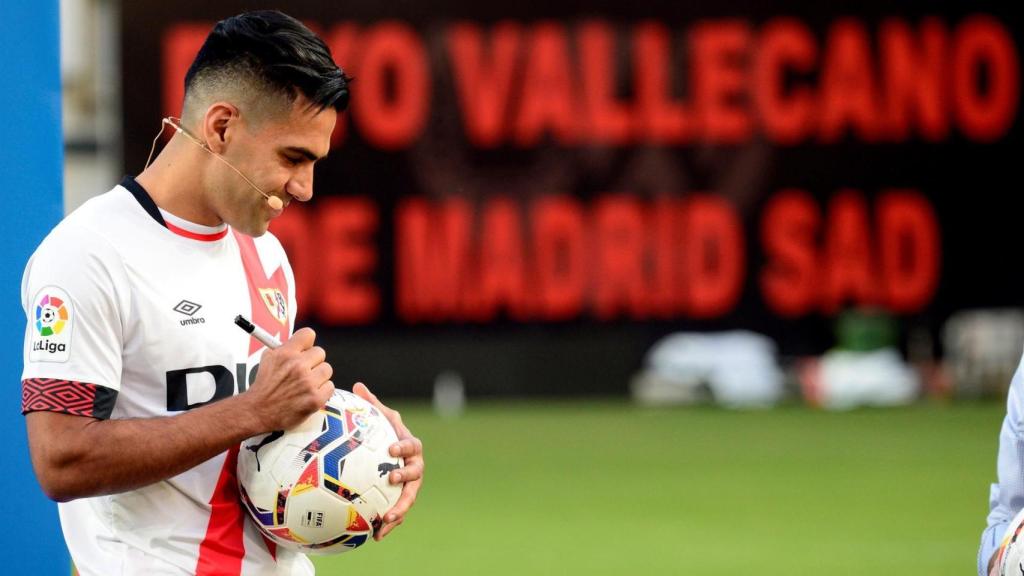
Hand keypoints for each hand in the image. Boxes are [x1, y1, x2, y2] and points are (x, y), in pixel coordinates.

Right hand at [247, 328, 334, 430]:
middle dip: (313, 361)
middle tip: (305, 371)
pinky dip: (322, 391)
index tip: (305, 349)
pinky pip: (330, 386)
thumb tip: (299, 342)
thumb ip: (284, 348)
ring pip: (327, 369)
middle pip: (320, 352)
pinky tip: (310, 394)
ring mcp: (308, 383)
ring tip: (306, 384)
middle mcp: (298, 366)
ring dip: (319, 376)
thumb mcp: (268, 360)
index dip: (307, 343)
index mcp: (286, 354)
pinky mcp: (315, 399)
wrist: (258, 412)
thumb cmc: (264, 387)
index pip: (308, 334)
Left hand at [353, 382, 422, 539]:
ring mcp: (410, 486)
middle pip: (416, 475)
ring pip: (408, 500)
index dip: (403, 447)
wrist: (391, 457)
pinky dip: (388, 525)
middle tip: (392, 480)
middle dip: (406, 480)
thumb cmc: (384, 435)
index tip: (391, 449)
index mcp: (410, 448)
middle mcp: (415, 468)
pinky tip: (375, 536)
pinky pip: (397, 513)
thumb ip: (371, 405)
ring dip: (399, 511)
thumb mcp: (378, 420)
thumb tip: (357, 385)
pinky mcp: (401, 501)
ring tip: (385, 521)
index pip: (411, 446)